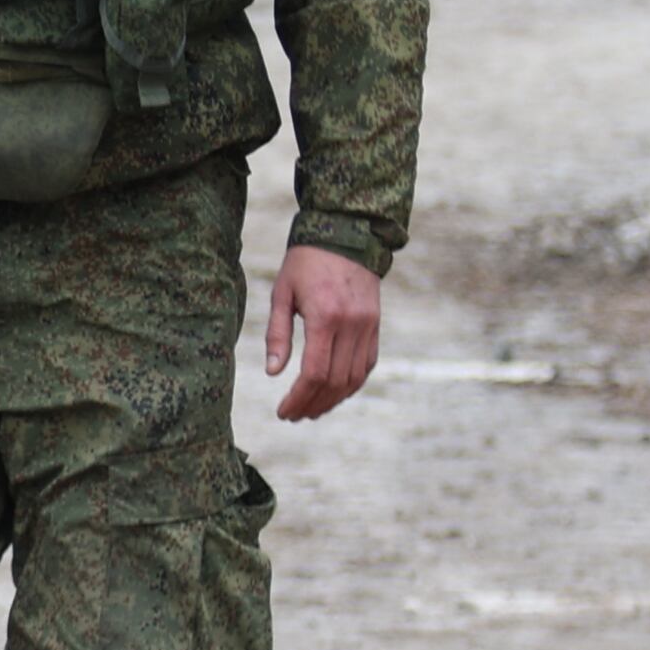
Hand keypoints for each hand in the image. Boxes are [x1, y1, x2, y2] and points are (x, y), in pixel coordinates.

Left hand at [262, 243, 381, 422]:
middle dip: (313, 404)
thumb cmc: (305, 262)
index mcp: (325, 317)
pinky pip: (367, 364)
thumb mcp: (282, 293)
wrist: (346, 233)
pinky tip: (334, 393)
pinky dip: (351, 384)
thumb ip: (278, 334)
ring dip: (333, 400)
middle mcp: (352, 325)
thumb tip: (273, 372)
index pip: (314, 373)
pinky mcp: (376, 325)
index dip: (299, 398)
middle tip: (294, 416)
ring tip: (311, 410)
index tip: (284, 412)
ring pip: (354, 378)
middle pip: (335, 381)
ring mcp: (368, 326)